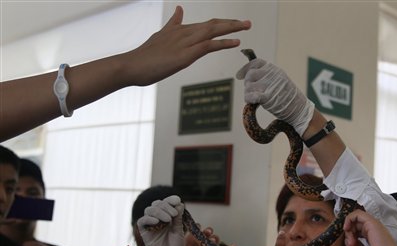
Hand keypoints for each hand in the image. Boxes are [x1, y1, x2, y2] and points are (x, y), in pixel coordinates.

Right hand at [124, 6, 250, 86]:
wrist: (130, 65)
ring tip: (246, 27)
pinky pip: (208, 45)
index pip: (204, 25)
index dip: (220, 24)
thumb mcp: (160, 36)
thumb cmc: (143, 56)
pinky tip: (235, 42)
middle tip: (247, 23)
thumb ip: (173, 24)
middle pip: (212, 25)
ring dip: (231, 28)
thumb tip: (180, 10)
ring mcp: (185, 43)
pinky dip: (223, 42)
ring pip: (212, 31)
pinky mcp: (185, 55)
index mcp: (178, 30)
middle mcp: (184, 33)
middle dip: (231, 23)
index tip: (234, 24)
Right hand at [137, 195, 184, 245]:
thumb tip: (180, 203)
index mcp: (167, 215)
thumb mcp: (179, 230)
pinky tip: (157, 222)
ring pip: (149, 210)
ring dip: (159, 212)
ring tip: (168, 219)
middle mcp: (158, 218)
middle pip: (157, 204)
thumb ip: (178, 217)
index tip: (177, 200)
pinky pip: (142, 221)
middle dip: (166, 206)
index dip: (170, 199)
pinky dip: (148, 219)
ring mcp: (150, 224)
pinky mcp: (144, 232)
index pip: (166, 202)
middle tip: (174, 215)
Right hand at [185, 226, 219, 245]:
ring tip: (207, 232)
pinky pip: (196, 229)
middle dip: (214, 238)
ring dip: (208, 231)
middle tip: (212, 239)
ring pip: (207, 232)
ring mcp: (200, 239)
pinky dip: (197, 227)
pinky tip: (197, 229)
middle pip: (213, 239)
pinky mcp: (192, 235)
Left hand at [236, 58, 313, 135]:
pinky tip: (253, 102)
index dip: (245, 69)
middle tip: (252, 92)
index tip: (239, 76)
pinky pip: (250, 96)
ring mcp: (270, 85)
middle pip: (250, 75)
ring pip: (248, 86)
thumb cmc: (287, 96)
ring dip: (248, 93)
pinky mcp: (267, 97)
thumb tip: (246, 74)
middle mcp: (271, 74)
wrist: (299, 108)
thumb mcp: (279, 79)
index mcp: (274, 69)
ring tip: (255, 98)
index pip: (255, 63)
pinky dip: (249, 99)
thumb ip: (266, 75)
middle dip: (248, 84)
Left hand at [343, 210, 396, 245]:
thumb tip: (350, 243)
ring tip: (351, 243)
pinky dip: (348, 219)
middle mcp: (374, 231)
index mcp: (374, 239)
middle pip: (355, 227)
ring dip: (349, 231)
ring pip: (355, 221)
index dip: (350, 241)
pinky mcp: (371, 222)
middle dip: (348, 237)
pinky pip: (357, 214)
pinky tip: (346, 228)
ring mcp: (373, 226)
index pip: (358, 234)